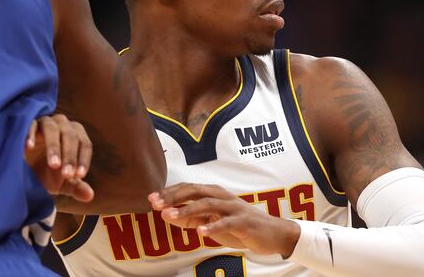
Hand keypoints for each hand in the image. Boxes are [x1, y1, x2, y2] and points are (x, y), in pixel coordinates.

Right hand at [25, 114, 93, 202]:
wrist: (23, 171)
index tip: (79, 176)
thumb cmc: (47, 174)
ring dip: (54, 146)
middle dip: (70, 156)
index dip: (83, 159)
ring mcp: (44, 122)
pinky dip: (30, 134)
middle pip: (71, 136)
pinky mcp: (26, 124)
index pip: (85, 144)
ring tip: (54, 165)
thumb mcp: (62, 183)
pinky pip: (30, 124)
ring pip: (53, 129)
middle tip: (66, 174)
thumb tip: (89, 196)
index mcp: (76, 136)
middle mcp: (63, 125)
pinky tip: (29, 147)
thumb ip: (76, 187)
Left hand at [149, 183, 300, 257]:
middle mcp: (223, 196)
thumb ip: (192, 218)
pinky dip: (213, 226)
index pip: (188, 188)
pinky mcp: (243, 222)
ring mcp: (233, 208)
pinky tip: (200, 233)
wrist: (272, 233)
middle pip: (195, 192)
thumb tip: (167, 215)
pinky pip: (226, 223)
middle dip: (174, 197)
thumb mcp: (212, 221)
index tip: (151, 198)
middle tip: (156, 204)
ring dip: (187, 210)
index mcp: (214, 193)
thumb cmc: (239, 226)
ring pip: (208, 205)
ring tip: (170, 216)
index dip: (169, 192)